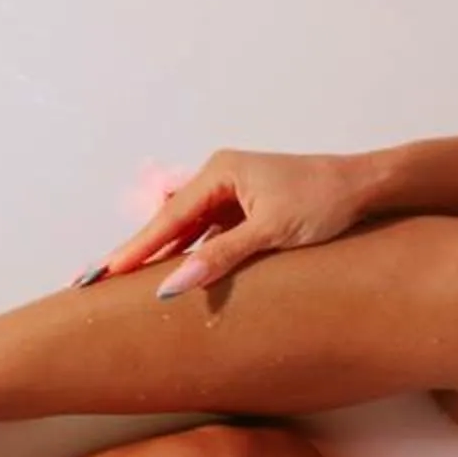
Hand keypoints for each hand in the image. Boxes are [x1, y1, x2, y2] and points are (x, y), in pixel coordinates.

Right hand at [94, 149, 378, 293]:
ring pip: (187, 231)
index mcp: (220, 172)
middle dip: (135, 252)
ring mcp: (232, 193)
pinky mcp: (246, 209)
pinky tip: (172, 276)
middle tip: (92, 280)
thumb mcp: (270, 232)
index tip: (102, 273)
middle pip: (169, 223)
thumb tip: (175, 283)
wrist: (365, 187)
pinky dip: (190, 255)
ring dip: (161, 257)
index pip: (167, 219)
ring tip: (120, 284)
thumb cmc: (324, 201)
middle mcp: (220, 177)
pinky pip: (207, 235)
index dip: (133, 249)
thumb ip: (220, 257)